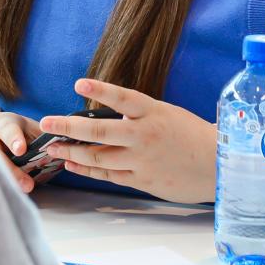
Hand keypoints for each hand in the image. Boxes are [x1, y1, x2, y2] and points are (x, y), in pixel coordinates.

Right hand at [0, 108, 45, 194]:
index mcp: (4, 124)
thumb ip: (40, 138)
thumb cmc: (10, 130)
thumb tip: (62, 154)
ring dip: (2, 181)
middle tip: (28, 186)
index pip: (8, 130)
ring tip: (17, 194)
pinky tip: (3, 197)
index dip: (14, 140)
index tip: (21, 150)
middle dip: (10, 169)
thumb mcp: (24, 127)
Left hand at [39, 78, 217, 203]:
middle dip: (67, 127)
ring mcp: (142, 160)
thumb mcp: (165, 114)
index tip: (79, 83)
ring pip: (97, 157)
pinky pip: (107, 174)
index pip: (123, 97)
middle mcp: (144, 136)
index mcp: (153, 113)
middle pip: (99, 131)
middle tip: (45, 123)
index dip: (100, 90)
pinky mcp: (142, 180)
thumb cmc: (191, 136)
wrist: (220, 167)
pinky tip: (71, 164)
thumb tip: (104, 115)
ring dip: (70, 152)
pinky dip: (86, 169)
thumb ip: (136, 115)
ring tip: (51, 147)